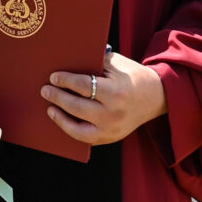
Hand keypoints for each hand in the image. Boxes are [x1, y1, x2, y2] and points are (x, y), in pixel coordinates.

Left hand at [41, 51, 164, 146]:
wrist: (156, 97)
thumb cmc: (132, 76)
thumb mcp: (116, 64)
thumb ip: (94, 64)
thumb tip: (67, 63)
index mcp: (116, 91)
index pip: (83, 86)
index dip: (65, 81)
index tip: (53, 77)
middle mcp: (113, 113)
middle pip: (77, 106)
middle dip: (57, 97)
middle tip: (45, 90)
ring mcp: (112, 129)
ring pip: (77, 128)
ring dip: (59, 117)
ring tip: (50, 108)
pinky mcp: (111, 138)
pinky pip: (85, 138)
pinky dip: (70, 129)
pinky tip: (62, 120)